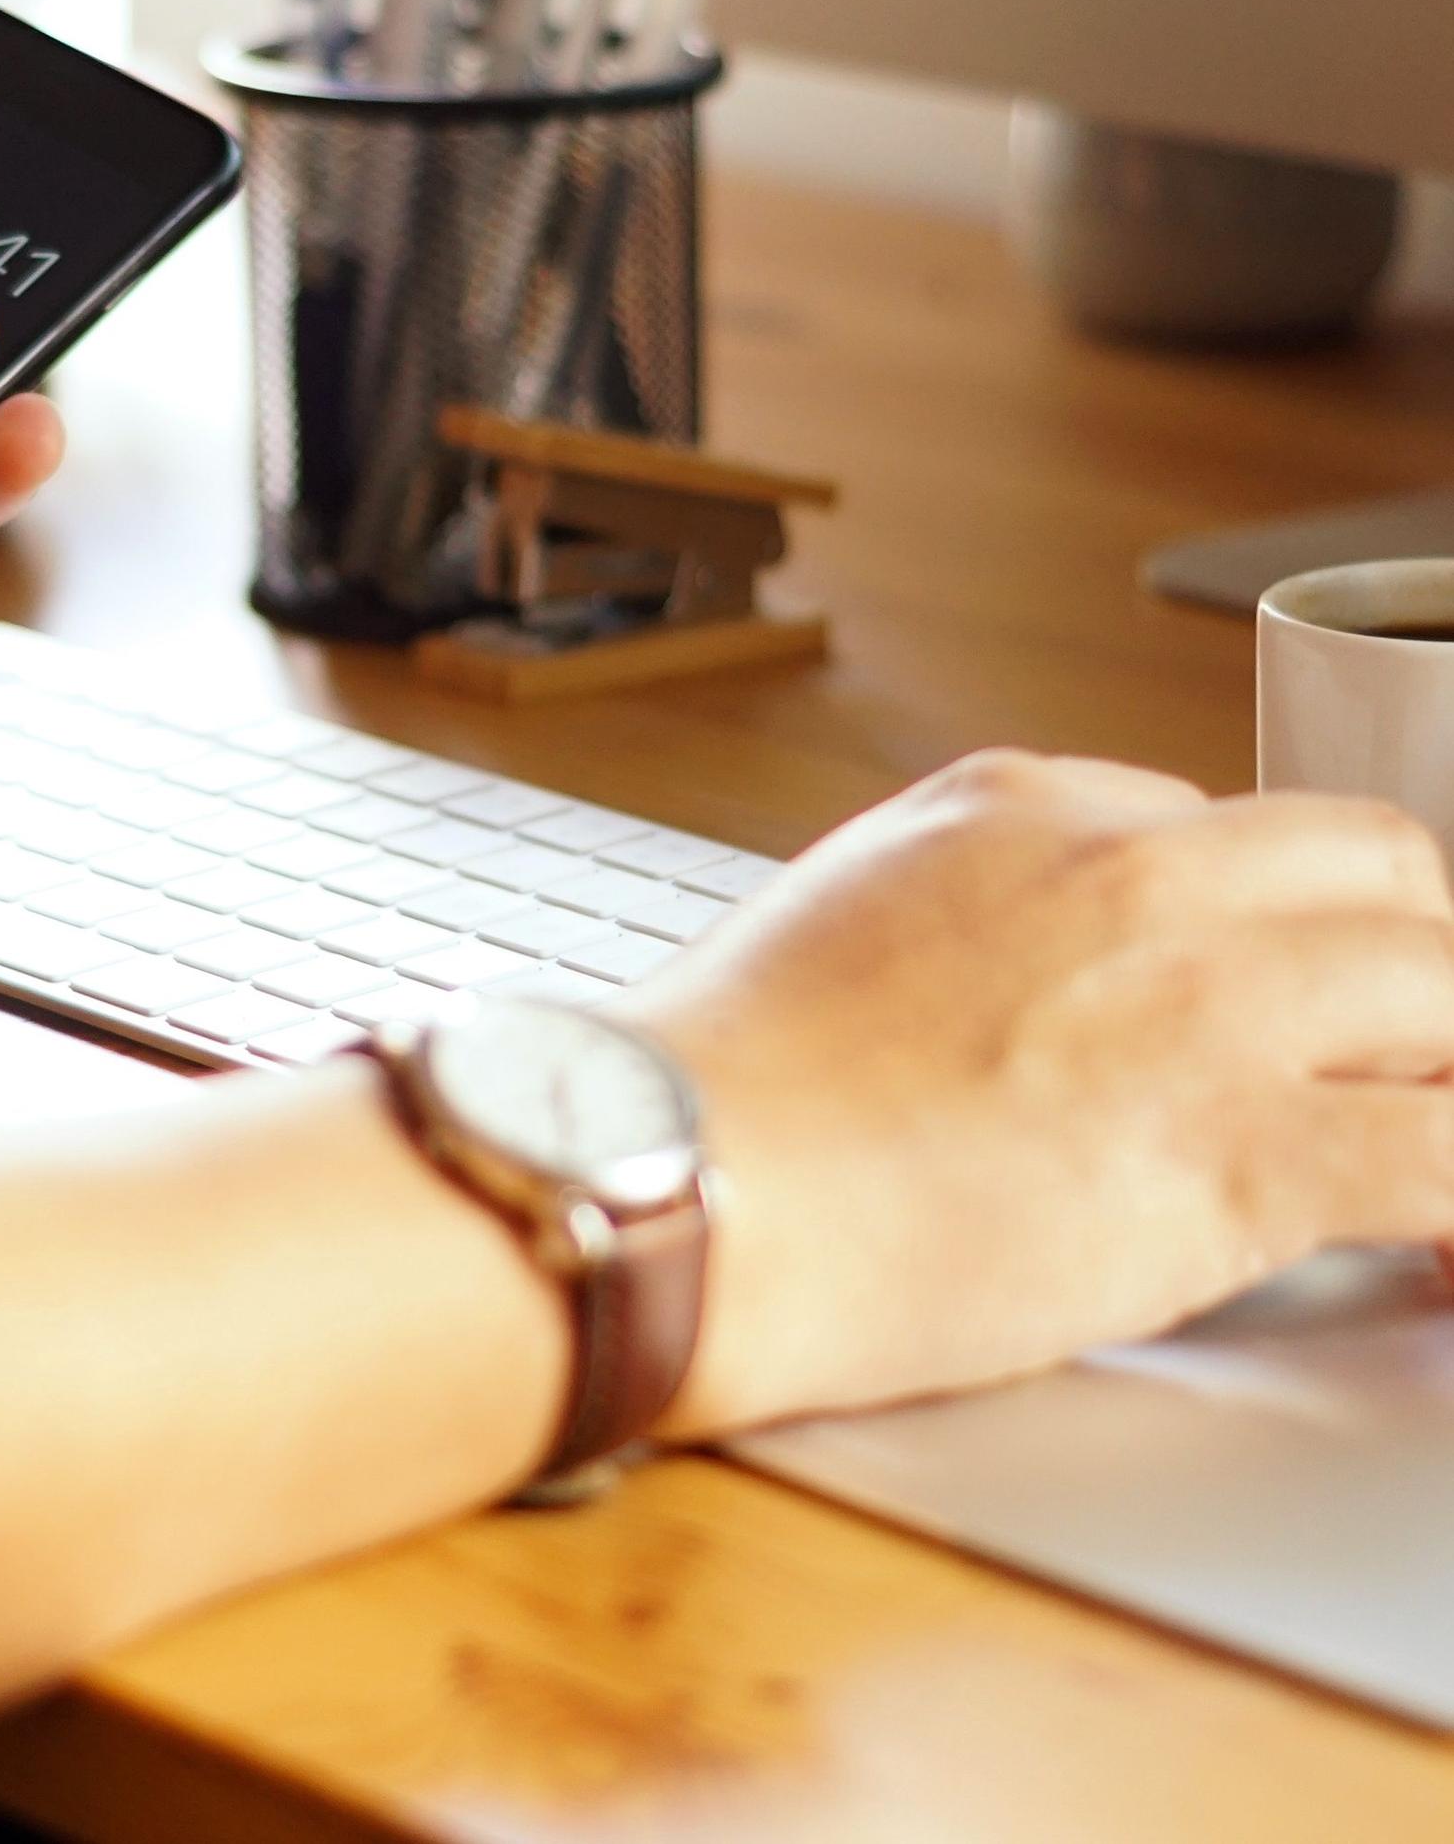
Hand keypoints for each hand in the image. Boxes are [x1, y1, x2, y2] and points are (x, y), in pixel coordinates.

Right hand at [637, 750, 1453, 1437]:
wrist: (682, 1180)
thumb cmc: (726, 1087)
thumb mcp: (844, 912)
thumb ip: (967, 913)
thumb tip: (1026, 982)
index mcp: (1021, 805)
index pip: (1228, 830)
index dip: (1260, 928)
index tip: (1264, 1004)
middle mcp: (1132, 872)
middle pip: (1376, 867)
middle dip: (1399, 958)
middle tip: (1385, 1058)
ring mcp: (1198, 1001)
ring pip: (1444, 983)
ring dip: (1446, 1066)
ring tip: (1421, 1139)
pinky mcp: (1239, 1150)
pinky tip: (1445, 1253)